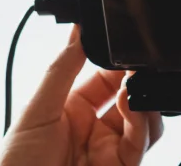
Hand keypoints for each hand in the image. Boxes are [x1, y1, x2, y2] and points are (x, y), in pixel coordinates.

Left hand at [0, 26, 162, 165]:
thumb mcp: (37, 110)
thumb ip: (61, 69)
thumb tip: (77, 30)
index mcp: (73, 109)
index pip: (106, 78)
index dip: (118, 62)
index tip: (125, 45)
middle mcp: (94, 129)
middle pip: (131, 97)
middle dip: (137, 79)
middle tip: (135, 66)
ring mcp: (109, 150)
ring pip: (144, 119)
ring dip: (142, 99)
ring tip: (129, 89)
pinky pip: (141, 143)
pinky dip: (142, 123)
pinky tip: (130, 108)